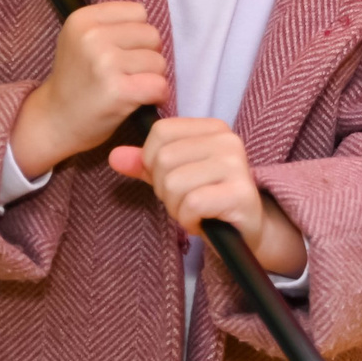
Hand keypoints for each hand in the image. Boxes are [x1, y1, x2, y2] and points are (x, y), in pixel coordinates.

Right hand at [9, 2, 167, 177]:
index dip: (137, 33)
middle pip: (152, 35)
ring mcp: (105, 63)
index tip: (123, 51)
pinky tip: (143, 100)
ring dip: (153, 77)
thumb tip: (152, 26)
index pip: (138, 12)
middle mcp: (92, 37)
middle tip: (129, 73)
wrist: (55, 120)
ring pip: (159, 61)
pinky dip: (158, 96)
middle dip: (147, 55)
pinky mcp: (118, 91)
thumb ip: (111, 25)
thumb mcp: (80, 40)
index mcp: (83, 19)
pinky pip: (159, 85)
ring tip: (131, 87)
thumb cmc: (76, 80)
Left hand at [110, 117, 309, 276]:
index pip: (160, 132)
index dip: (152, 162)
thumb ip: (145, 164)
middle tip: (186, 201)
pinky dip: (189, 220)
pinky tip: (204, 221)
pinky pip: (192, 204)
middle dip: (165, 190)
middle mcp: (228, 140)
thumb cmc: (209, 200)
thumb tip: (115, 156)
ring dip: (177, 208)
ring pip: (174, 183)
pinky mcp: (240, 193)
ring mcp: (237, 166)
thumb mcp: (174, 177)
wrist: (246, 232)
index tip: (172, 180)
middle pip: (163, 160)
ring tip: (196, 211)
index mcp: (213, 128)